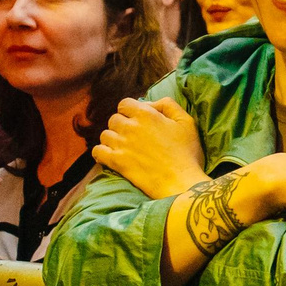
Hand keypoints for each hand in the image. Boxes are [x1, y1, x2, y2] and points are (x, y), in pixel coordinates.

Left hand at [91, 97, 208, 199]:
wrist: (181, 182)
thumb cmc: (187, 153)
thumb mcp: (186, 122)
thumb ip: (168, 105)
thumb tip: (150, 103)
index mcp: (146, 114)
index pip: (125, 103)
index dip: (129, 111)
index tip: (137, 120)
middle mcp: (130, 126)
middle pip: (114, 119)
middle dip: (121, 125)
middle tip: (133, 136)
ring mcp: (121, 144)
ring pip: (105, 135)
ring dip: (112, 139)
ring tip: (123, 147)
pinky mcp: (116, 162)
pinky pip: (98, 152)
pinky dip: (101, 153)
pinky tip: (110, 157)